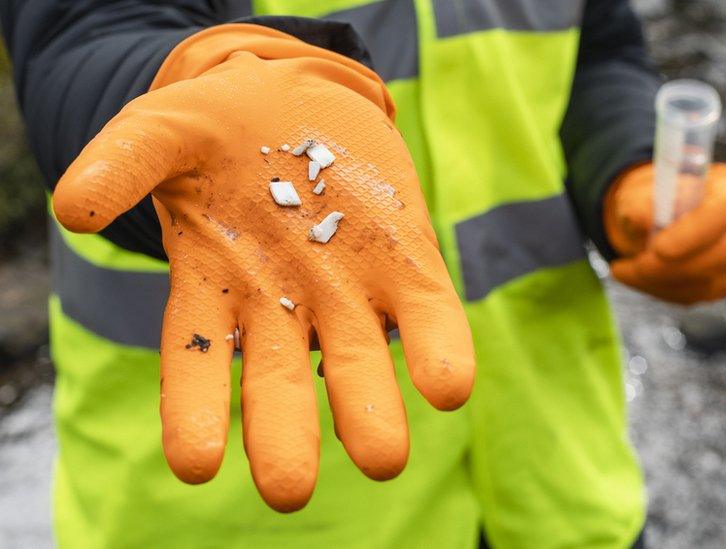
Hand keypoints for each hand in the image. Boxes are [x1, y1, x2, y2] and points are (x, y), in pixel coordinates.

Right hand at [52, 25, 474, 511]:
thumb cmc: (217, 126)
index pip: (197, 365)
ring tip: (382, 456)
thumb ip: (122, 163)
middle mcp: (282, 306)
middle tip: (288, 490)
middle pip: (281, 384)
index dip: (194, 414)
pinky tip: (447, 383)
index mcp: (214, 288)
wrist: (297, 98)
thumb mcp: (163, 130)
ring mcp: (348, 288)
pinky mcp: (408, 260)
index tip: (195, 465)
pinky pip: (427, 311)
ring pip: (358, 359)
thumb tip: (71, 209)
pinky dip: (437, 345)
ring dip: (369, 409)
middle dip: (286, 437)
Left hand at [604, 162, 725, 304]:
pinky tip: (635, 276)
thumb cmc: (651, 197)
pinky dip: (657, 289)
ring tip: (623, 269)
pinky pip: (692, 295)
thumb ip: (638, 200)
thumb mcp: (639, 190)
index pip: (724, 208)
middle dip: (671, 266)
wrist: (654, 216)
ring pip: (706, 282)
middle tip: (631, 267)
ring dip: (657, 280)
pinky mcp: (720, 286)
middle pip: (723, 253)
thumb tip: (638, 217)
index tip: (658, 248)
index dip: (694, 231)